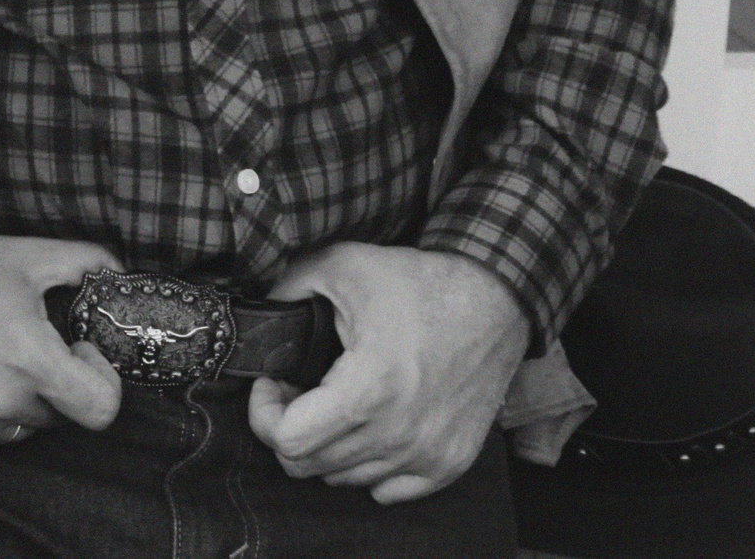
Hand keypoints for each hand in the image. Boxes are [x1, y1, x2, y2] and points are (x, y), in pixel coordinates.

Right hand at [0, 231, 124, 452]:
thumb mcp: (29, 255)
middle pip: (57, 416)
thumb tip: (123, 276)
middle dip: (52, 384)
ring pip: (18, 427)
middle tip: (24, 343)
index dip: (103, 382)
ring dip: (15, 399)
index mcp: (27, 357)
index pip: (100, 410)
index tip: (81, 355)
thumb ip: (89, 263)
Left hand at [246, 243, 527, 502]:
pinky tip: (369, 425)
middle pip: (308, 466)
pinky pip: (386, 490)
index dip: (265, 411)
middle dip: (289, 427)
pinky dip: (367, 465)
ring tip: (335, 402)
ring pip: (343, 479)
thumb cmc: (419, 282)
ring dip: (327, 445)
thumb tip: (258, 315)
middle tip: (299, 390)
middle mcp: (399, 433)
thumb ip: (287, 289)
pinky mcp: (449, 462)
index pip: (288, 441)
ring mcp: (428, 454)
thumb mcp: (341, 265)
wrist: (495, 301)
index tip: (274, 382)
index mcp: (369, 389)